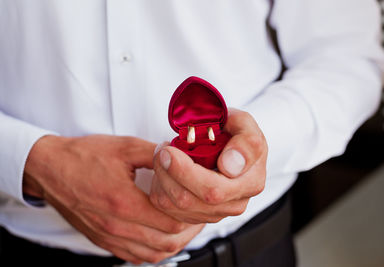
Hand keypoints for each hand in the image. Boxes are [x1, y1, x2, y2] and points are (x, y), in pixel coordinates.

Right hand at [24, 135, 203, 263]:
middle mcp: (116, 226)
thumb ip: (155, 153)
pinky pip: (135, 257)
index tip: (200, 205)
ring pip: (152, 254)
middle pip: (166, 242)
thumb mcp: (124, 147)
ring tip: (184, 228)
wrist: (49, 168)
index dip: (192, 215)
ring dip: (173, 244)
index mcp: (124, 202)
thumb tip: (180, 156)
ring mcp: (108, 236)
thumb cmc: (82, 157)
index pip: (170, 221)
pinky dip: (153, 250)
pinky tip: (160, 237)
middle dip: (189, 231)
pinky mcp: (102, 240)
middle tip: (198, 217)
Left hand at [150, 108, 266, 223]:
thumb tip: (229, 166)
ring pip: (175, 206)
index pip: (213, 189)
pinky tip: (165, 171)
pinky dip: (160, 189)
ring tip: (162, 156)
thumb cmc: (236, 133)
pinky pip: (169, 210)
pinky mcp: (200, 217)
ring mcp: (216, 213)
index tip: (170, 151)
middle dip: (167, 174)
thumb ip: (246, 142)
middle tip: (161, 151)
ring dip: (161, 179)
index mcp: (250, 182)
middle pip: (189, 201)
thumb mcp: (246, 124)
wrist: (231, 145)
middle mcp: (235, 203)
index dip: (185, 172)